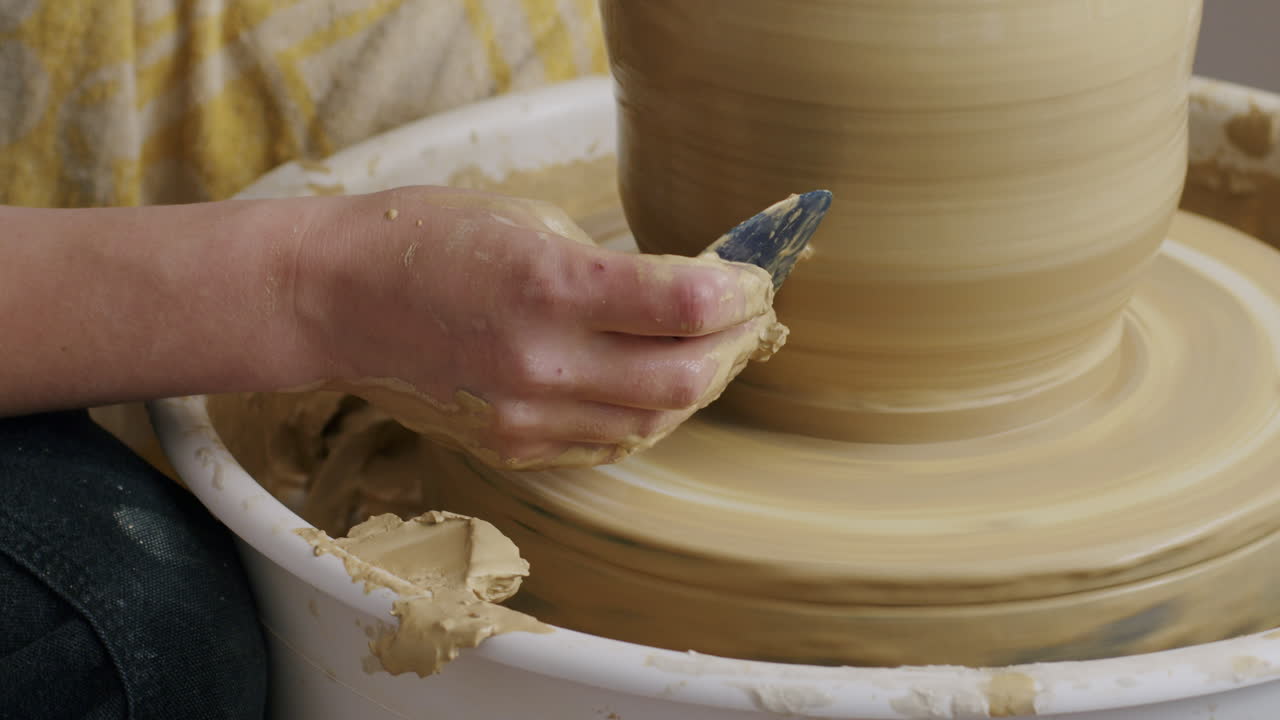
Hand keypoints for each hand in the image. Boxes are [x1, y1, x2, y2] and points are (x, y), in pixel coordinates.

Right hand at [292, 186, 784, 468]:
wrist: (337, 300)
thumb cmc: (428, 239)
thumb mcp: (531, 223)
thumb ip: (611, 269)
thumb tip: (687, 293)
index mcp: (550, 287)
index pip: (687, 304)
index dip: (740, 291)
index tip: (754, 277)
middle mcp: (543, 363)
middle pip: (685, 379)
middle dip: (735, 346)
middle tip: (747, 318)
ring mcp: (526, 416)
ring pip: (654, 422)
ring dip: (697, 386)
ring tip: (711, 351)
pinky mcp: (512, 446)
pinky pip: (608, 442)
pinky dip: (646, 414)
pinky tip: (655, 383)